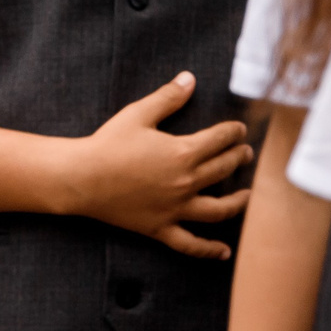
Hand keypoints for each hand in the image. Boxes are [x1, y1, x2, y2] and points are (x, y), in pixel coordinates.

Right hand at [66, 73, 253, 256]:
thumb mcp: (139, 114)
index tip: (240, 129)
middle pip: (223, 170)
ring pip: (218, 210)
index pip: (220, 140)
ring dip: (238, 202)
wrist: (82, 178)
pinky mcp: (161, 228)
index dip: (233, 132)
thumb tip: (190, 78)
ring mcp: (175, 209)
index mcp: (183, 153)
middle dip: (239, 158)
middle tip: (245, 153)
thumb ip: (168, 97)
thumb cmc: (108, 143)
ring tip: (248, 195)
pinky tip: (224, 252)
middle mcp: (186, 183)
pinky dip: (209, 250)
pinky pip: (190, 244)